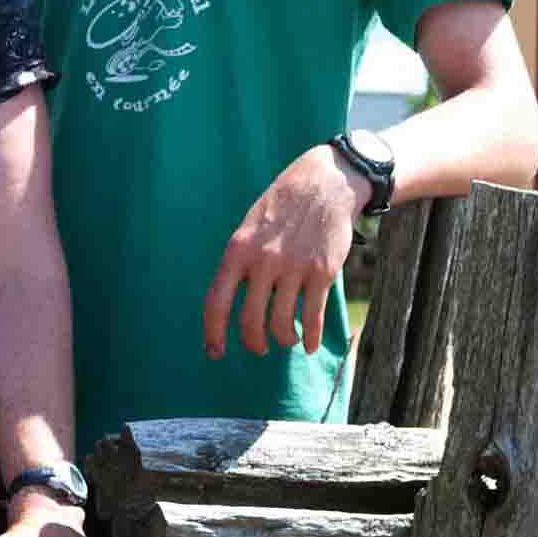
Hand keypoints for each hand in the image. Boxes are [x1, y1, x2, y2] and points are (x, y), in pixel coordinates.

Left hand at [203, 144, 360, 357]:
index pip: (216, 303)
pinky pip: (313, 317)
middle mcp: (263, 262)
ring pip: (282, 326)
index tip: (215, 353)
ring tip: (287, 339)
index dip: (213, 334)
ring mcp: (294, 268)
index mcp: (237, 251)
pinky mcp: (322, 272)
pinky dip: (310, 338)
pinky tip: (310, 344)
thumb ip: (238, 263)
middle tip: (259, 347)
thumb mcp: (248, 228)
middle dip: (254, 343)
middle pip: (250, 322)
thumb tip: (227, 305)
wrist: (324, 183)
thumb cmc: (282, 208)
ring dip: (283, 340)